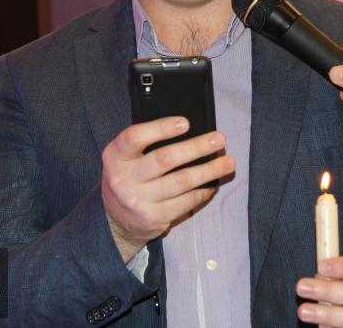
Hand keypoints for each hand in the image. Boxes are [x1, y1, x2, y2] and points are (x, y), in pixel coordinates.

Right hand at [101, 116, 234, 261]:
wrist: (114, 220)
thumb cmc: (128, 177)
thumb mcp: (125, 157)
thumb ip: (145, 143)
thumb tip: (187, 129)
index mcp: (115, 156)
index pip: (135, 137)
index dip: (161, 128)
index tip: (186, 122)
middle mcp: (123, 178)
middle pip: (165, 159)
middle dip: (196, 147)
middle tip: (219, 139)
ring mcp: (138, 200)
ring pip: (181, 181)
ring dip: (209, 171)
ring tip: (227, 162)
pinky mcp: (154, 218)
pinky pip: (185, 202)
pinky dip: (202, 191)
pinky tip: (213, 184)